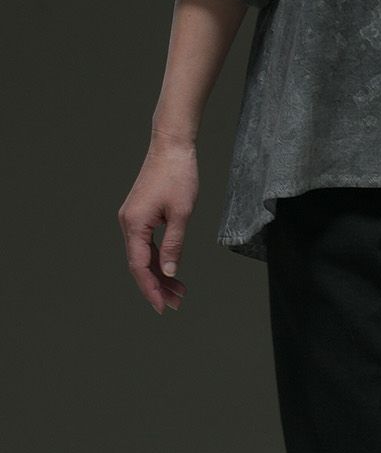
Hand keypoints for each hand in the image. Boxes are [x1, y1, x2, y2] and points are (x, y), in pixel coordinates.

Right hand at [118, 132, 197, 313]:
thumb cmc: (177, 175)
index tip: (162, 306)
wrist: (171, 146)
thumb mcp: (181, 213)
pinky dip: (158, 257)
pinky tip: (170, 269)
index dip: (150, 289)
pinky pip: (146, 243)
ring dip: (159, 273)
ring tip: (178, 291)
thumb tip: (168, 271)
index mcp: (134, 224)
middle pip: (139, 264)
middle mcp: (128, 223)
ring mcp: (132, 218)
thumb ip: (173, 244)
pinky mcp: (140, 214)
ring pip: (143, 255)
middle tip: (175, 303)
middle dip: (157, 286)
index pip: (139, 266)